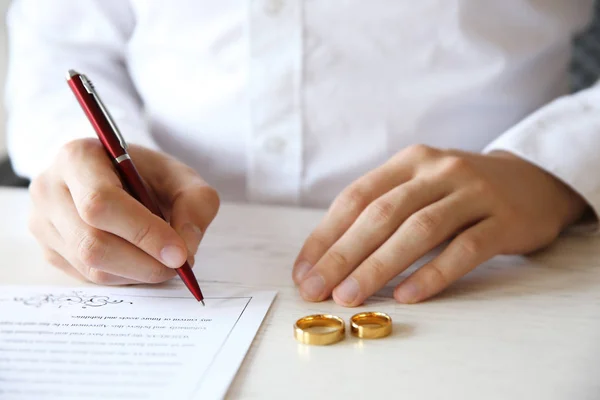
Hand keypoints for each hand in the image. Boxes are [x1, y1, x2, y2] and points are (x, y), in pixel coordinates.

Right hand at [28, 138, 219, 284]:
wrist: (120, 176)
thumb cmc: (149, 174)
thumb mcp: (181, 176)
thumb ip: (195, 204)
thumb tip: (185, 249)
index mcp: (77, 157)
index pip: (101, 203)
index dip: (143, 233)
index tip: (179, 253)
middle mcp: (49, 189)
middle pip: (91, 242)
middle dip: (143, 262)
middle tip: (179, 265)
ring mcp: (43, 223)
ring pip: (90, 266)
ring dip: (137, 273)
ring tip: (164, 261)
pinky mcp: (49, 250)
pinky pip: (87, 278)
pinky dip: (124, 277)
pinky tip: (141, 261)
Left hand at [292, 145, 587, 305]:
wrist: (531, 182)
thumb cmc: (459, 192)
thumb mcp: (420, 186)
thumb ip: (382, 210)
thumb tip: (328, 258)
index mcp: (409, 161)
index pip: (356, 197)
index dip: (325, 235)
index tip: (304, 271)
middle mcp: (438, 170)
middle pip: (382, 213)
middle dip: (343, 254)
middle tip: (317, 289)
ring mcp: (473, 192)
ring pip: (419, 230)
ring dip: (380, 266)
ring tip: (350, 296)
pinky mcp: (504, 219)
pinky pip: (465, 248)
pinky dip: (433, 273)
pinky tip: (407, 295)